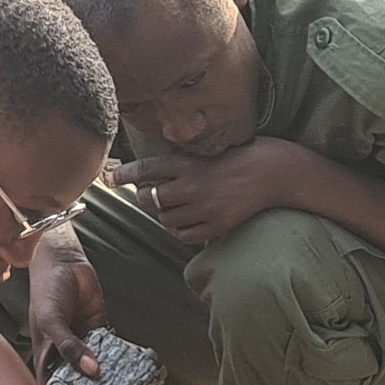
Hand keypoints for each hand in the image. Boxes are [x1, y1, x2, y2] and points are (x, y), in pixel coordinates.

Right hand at [25, 227, 104, 377]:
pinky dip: (117, 357)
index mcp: (45, 356)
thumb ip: (68, 346)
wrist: (64, 262)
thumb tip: (90, 369)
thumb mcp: (51, 321)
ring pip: (95, 366)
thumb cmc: (45, 290)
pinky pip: (110, 349)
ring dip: (106, 376)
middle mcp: (63, 353)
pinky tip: (127, 368)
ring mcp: (82, 343)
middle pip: (76, 380)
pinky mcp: (99, 330)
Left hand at [116, 140, 314, 246]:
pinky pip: (184, 234)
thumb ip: (180, 161)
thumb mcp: (207, 150)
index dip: (124, 174)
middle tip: (146, 193)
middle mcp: (194, 185)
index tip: (110, 177)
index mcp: (190, 163)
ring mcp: (206, 207)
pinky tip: (182, 220)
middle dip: (143, 197)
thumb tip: (149, 174)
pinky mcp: (217, 224)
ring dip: (161, 213)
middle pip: (150, 198)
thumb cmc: (239, 155)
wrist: (274, 172)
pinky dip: (177, 229)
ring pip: (164, 218)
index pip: (147, 168)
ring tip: (171, 205)